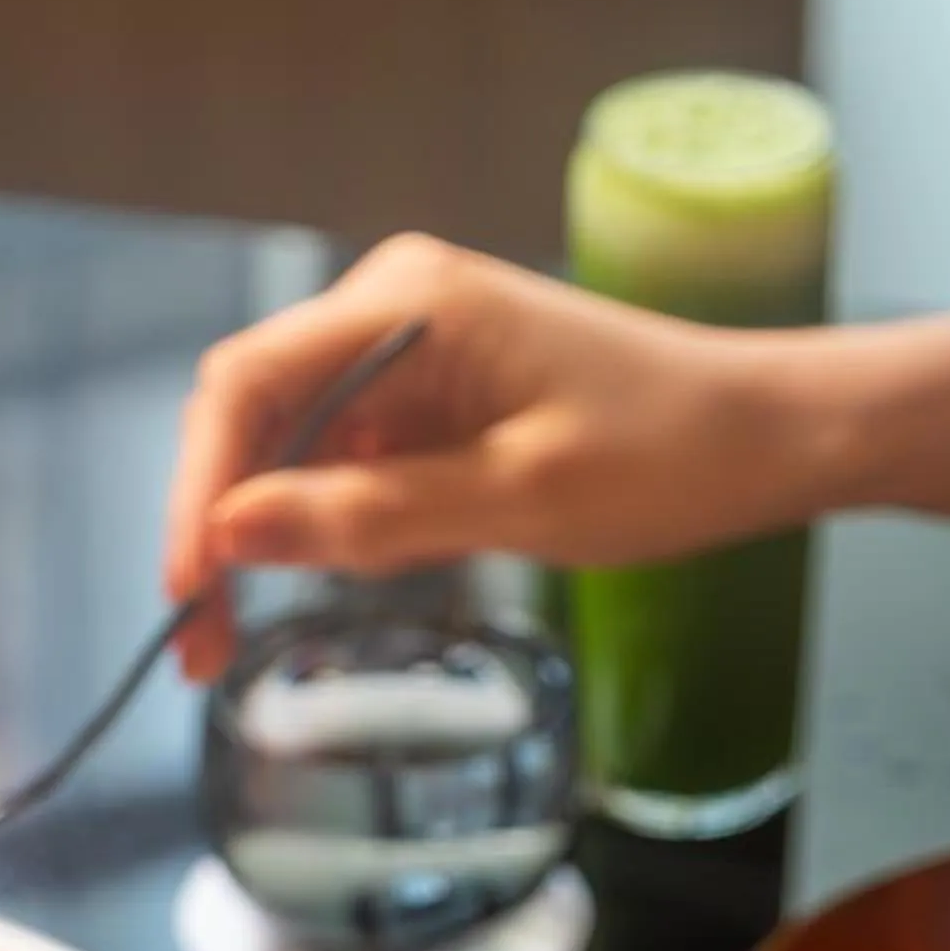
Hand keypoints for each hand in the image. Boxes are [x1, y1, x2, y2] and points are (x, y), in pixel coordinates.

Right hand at [163, 235, 809, 679]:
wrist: (763, 436)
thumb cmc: (667, 455)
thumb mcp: (516, 502)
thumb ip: (371, 518)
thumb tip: (236, 531)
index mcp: (409, 304)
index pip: (249, 385)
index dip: (198, 491)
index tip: (186, 589)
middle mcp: (394, 307)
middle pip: (253, 414)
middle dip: (215, 527)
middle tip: (199, 646)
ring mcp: (410, 351)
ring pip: (289, 446)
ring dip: (258, 538)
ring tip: (235, 639)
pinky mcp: (432, 397)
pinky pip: (343, 461)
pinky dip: (317, 529)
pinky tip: (315, 588)